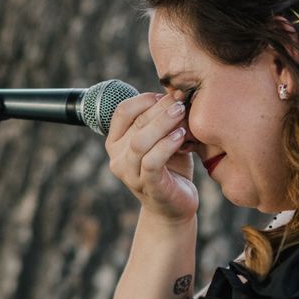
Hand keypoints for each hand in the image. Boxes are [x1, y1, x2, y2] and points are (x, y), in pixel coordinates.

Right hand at [105, 93, 197, 221]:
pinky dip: (167, 145)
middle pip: (135, 123)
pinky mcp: (148, 185)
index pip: (122, 111)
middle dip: (160, 107)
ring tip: (181, 113)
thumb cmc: (170, 169)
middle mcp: (117, 158)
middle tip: (181, 99)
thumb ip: (163, 120)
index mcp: (116, 142)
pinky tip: (182, 136)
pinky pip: (152, 161)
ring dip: (163, 123)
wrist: (174, 207)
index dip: (145, 99)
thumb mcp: (163, 139)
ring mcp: (129, 174)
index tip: (167, 95)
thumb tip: (176, 91)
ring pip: (140, 141)